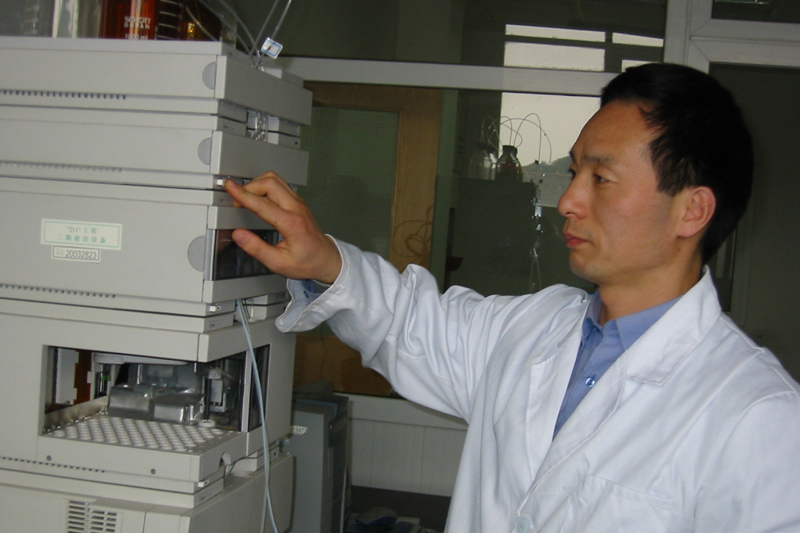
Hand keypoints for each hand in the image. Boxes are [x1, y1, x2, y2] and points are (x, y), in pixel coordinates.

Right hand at [225, 172, 341, 283]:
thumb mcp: (279, 263)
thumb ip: (257, 249)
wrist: (326, 259)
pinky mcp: (298, 201)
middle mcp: (297, 209)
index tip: (230, 188)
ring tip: (246, 197)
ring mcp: (299, 203)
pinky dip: (265, 186)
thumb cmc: (307, 263)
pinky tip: (258, 196)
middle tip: (237, 198)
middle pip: (270, 183)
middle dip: (249, 186)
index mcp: (292, 224)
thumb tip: (239, 235)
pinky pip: (280, 185)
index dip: (243, 195)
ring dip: (257, 183)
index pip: (263, 204)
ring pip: (276, 179)